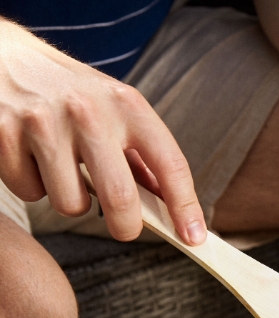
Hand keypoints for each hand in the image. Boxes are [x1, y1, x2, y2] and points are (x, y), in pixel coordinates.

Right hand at [0, 22, 205, 243]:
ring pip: (71, 203)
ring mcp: (44, 122)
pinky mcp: (5, 133)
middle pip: (120, 198)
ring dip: (71, 200)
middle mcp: (88, 111)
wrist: (3, 53)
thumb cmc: (69, 90)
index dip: (186, 207)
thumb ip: (141, 155)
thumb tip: (169, 205)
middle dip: (126, 226)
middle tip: (125, 228)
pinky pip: (30, 192)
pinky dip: (34, 186)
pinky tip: (32, 158)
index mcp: (126, 104)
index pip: (170, 164)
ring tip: (63, 170)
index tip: (193, 237)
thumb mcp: (114, 108)